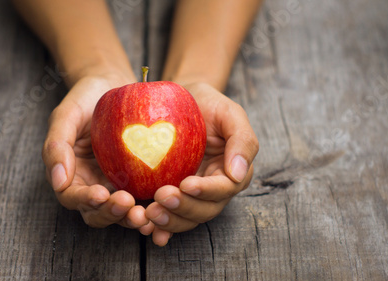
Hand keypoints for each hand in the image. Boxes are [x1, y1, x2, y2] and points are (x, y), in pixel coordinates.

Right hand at [42, 75, 148, 229]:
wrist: (113, 85)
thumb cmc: (85, 98)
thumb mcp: (65, 115)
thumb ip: (56, 146)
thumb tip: (58, 181)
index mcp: (70, 174)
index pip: (73, 197)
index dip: (85, 200)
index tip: (100, 194)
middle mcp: (92, 185)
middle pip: (97, 212)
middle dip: (110, 214)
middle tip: (127, 204)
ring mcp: (117, 184)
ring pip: (122, 212)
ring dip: (131, 217)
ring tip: (145, 213)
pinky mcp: (139, 180)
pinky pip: (145, 197)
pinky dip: (152, 206)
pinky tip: (164, 202)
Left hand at [144, 82, 258, 245]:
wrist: (176, 101)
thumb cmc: (206, 104)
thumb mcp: (229, 112)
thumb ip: (242, 140)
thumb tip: (239, 173)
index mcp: (231, 172)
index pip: (224, 189)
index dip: (207, 191)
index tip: (187, 184)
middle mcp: (213, 189)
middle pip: (204, 210)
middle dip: (184, 208)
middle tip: (161, 197)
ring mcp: (190, 195)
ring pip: (185, 219)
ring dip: (169, 221)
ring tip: (150, 214)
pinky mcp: (170, 195)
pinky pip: (167, 216)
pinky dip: (158, 227)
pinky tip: (145, 228)